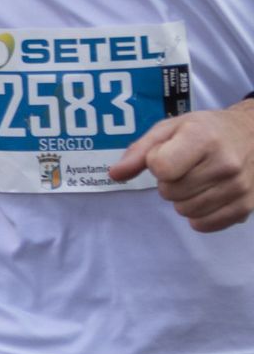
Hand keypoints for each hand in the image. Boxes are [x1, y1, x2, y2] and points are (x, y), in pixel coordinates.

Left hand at [110, 100, 253, 231]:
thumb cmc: (205, 129)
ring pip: (185, 211)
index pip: (162, 168)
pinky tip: (206, 195)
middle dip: (168, 181)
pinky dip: (197, 215)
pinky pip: (204, 225)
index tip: (166, 153)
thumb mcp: (170, 128)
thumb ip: (139, 151)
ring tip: (196, 179)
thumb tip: (113, 175)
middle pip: (171, 192)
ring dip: (182, 199)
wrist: (252, 135)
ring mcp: (238, 188)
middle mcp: (225, 164)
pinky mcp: (246, 207)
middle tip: (183, 167)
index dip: (156, 163)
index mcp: (203, 138)